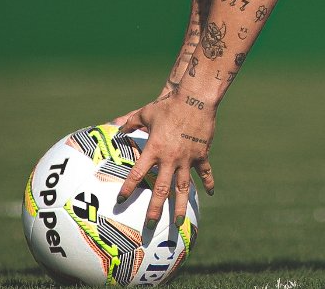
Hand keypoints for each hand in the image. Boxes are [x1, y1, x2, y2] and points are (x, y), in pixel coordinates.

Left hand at [116, 88, 216, 230]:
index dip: (128, 188)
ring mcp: (187, 159)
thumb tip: (114, 126)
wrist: (195, 99)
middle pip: (160, 189)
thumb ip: (130, 122)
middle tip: (150, 225)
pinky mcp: (201, 155)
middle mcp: (169, 158)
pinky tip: (210, 194)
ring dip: (180, 206)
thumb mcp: (145, 113)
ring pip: (183, 188)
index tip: (120, 200)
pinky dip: (208, 183)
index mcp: (153, 149)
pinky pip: (205, 173)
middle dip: (155, 209)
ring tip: (178, 222)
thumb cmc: (168, 105)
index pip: (137, 173)